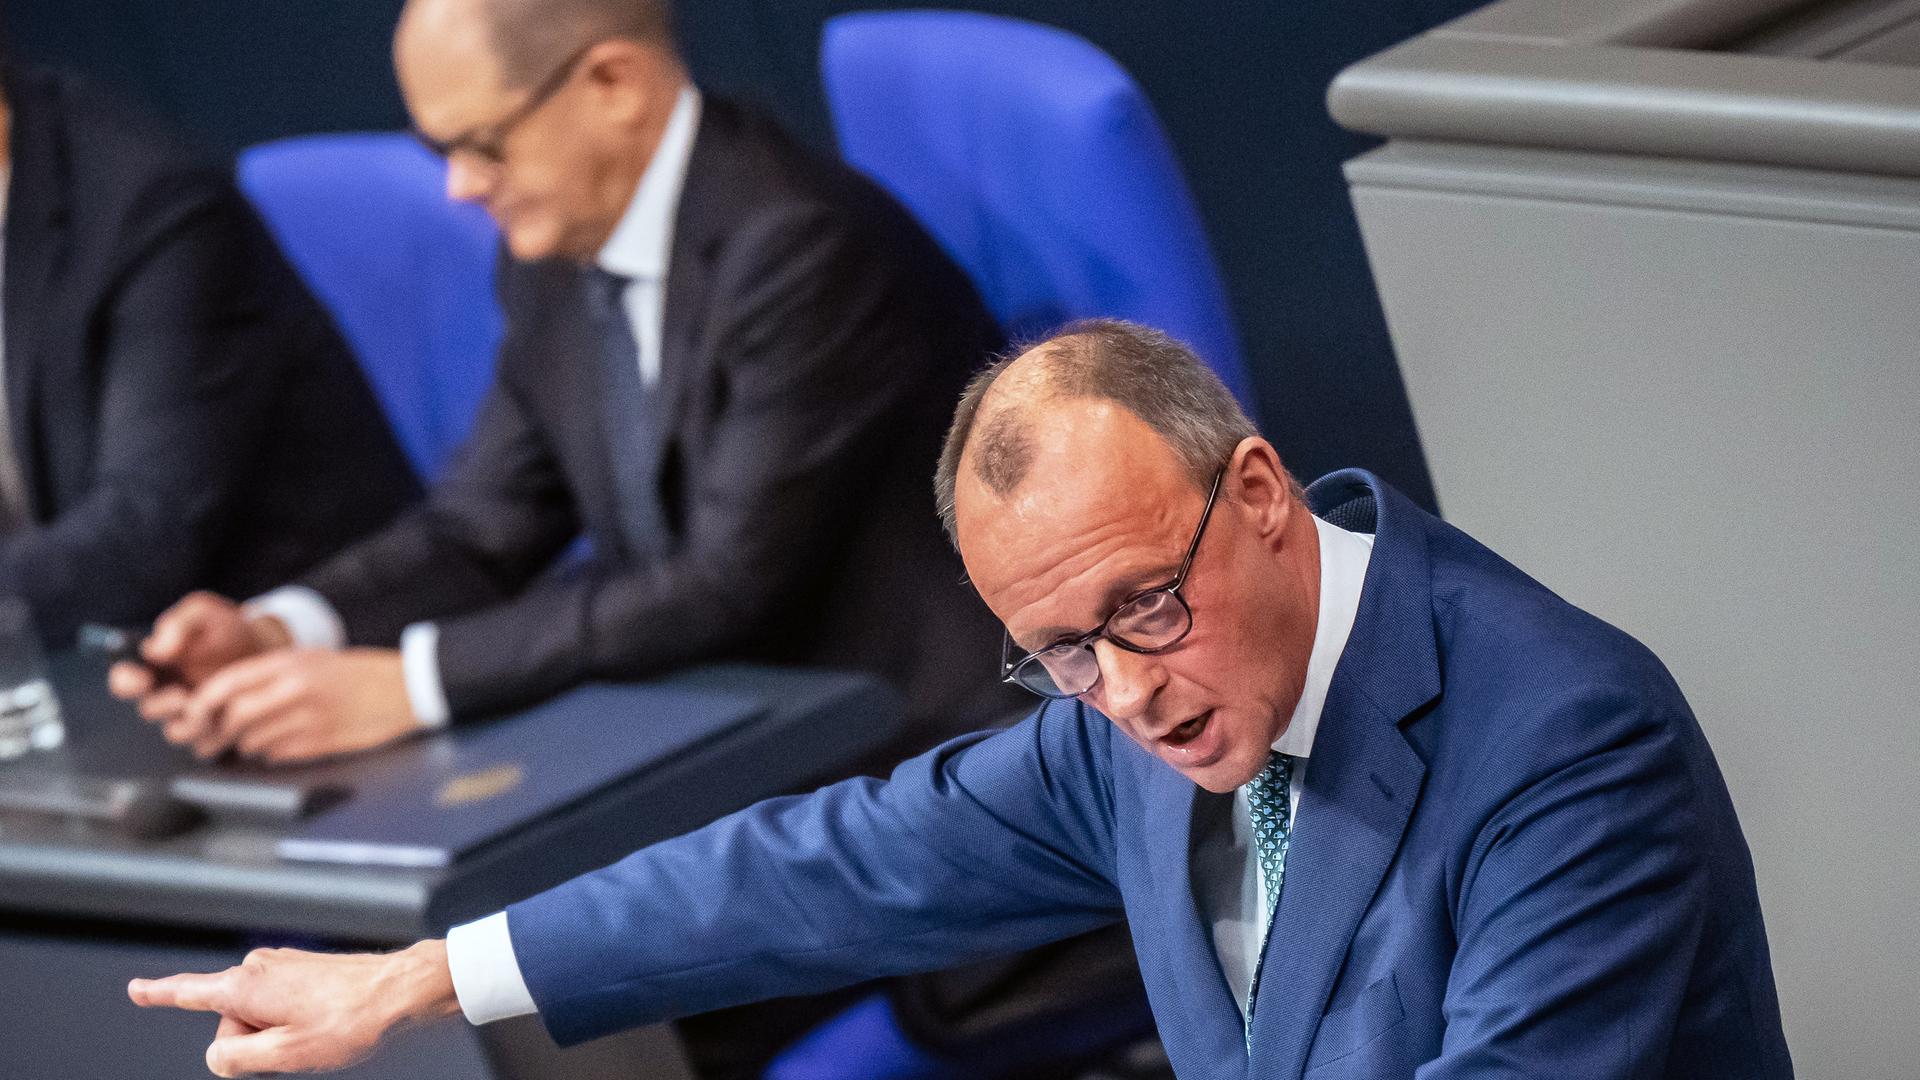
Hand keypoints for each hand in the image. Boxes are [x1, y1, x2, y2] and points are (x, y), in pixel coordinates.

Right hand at [109, 591, 290, 723]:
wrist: (267, 649)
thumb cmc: (228, 629)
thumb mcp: (204, 614)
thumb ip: (178, 624)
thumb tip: (155, 648)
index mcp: (154, 667)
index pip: (124, 680)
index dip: (125, 681)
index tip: (140, 678)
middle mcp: (166, 695)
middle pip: (148, 710)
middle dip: (161, 705)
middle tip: (181, 696)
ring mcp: (190, 716)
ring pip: (177, 732)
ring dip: (190, 724)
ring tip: (210, 709)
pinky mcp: (215, 732)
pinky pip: (208, 744)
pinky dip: (218, 735)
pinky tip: (234, 720)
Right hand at [128, 940, 460, 1076]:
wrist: (401, 990)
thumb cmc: (350, 1020)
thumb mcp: (284, 1054)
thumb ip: (235, 1058)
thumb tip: (218, 1056)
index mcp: (245, 985)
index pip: (188, 993)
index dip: (158, 995)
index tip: (136, 989)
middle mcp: (258, 966)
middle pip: (229, 1021)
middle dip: (252, 1043)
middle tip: (298, 1044)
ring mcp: (281, 964)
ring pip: (258, 1016)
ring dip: (278, 1033)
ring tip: (320, 1030)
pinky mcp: (302, 969)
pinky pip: (280, 1007)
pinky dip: (292, 1022)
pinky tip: (324, 1022)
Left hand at [172, 648, 419, 763]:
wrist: (405, 688)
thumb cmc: (356, 673)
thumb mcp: (310, 660)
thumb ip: (269, 676)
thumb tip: (226, 700)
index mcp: (289, 663)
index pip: (226, 684)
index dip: (201, 704)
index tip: (192, 715)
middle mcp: (294, 689)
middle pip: (234, 716)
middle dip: (217, 732)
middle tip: (210, 740)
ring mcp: (308, 718)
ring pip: (252, 740)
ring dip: (244, 745)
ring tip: (250, 741)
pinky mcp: (320, 743)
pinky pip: (276, 754)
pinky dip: (270, 753)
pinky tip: (281, 744)